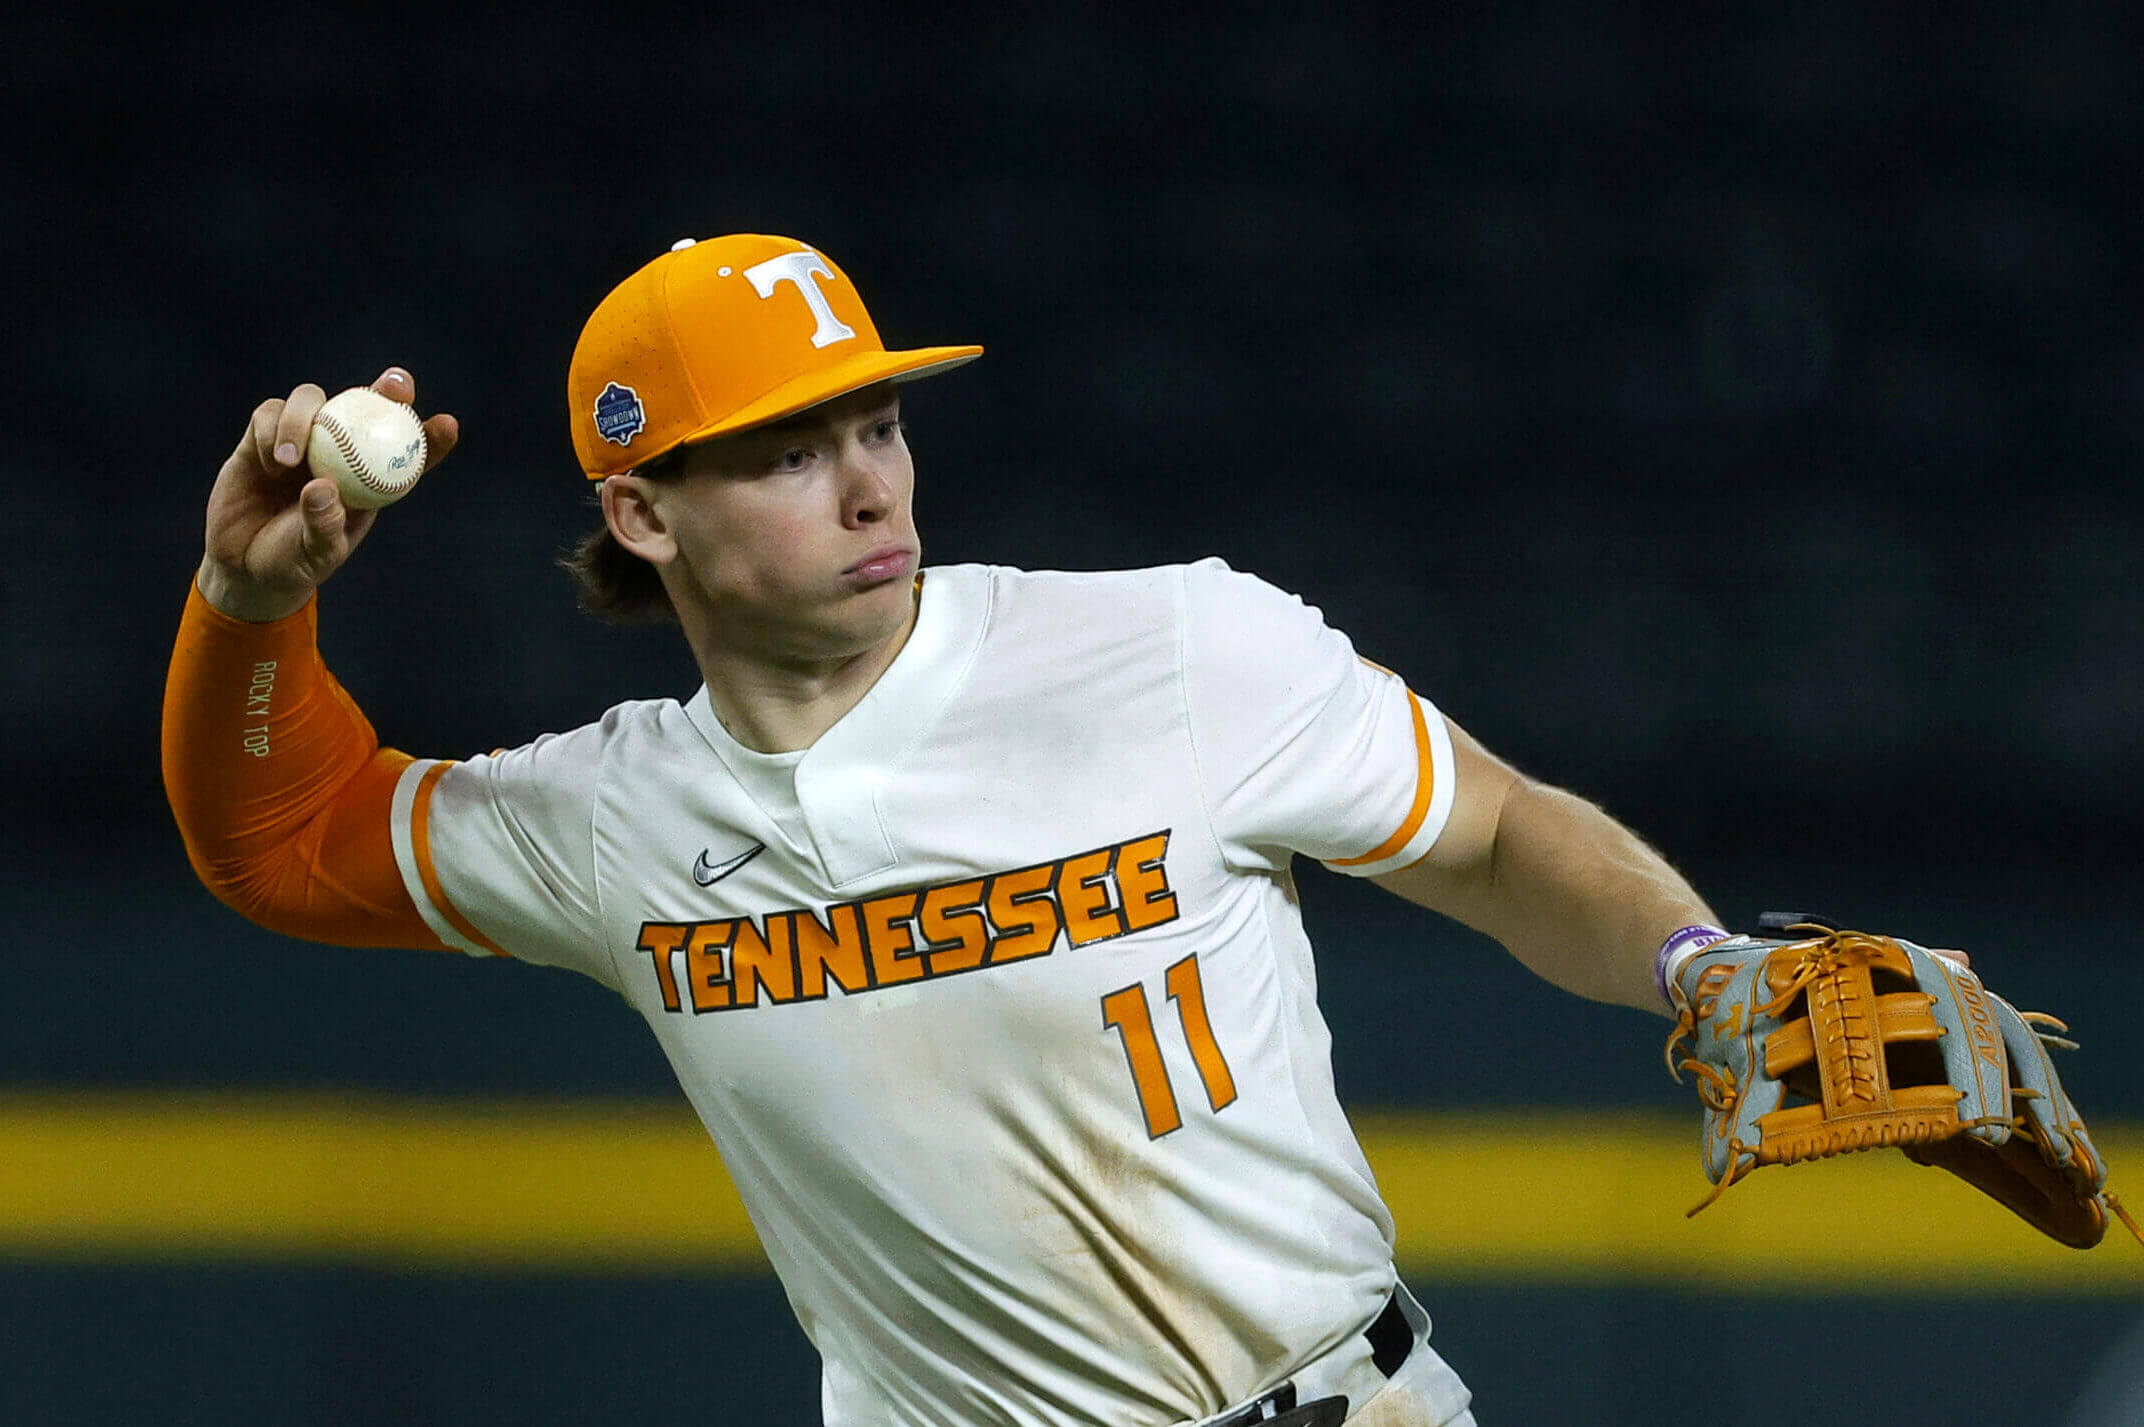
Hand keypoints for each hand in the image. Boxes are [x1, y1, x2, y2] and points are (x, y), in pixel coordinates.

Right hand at [198, 367, 457, 620]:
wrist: (244, 566)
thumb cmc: (292, 562)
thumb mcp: (316, 554)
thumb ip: (322, 524)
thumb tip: (322, 486)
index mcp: (368, 482)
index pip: (408, 454)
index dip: (431, 436)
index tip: (447, 425)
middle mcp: (339, 453)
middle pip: (368, 406)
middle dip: (388, 388)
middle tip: (395, 387)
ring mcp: (301, 441)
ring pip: (312, 399)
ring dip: (303, 418)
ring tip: (290, 462)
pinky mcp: (262, 438)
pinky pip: (269, 414)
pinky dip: (273, 430)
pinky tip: (272, 463)